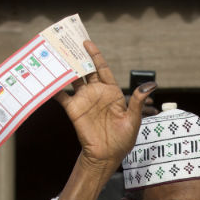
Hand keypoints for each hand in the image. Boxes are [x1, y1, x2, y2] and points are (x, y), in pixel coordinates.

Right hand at [55, 40, 156, 171]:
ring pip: (74, 79)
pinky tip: (48, 79)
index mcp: (112, 92)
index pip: (102, 68)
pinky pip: (62, 96)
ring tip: (57, 54)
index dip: (95, 55)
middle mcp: (97, 93)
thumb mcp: (133, 119)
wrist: (107, 156)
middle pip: (86, 70)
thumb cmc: (123, 139)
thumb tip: (152, 84)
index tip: (87, 43)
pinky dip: (54, 88)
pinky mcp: (74, 110)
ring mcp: (84, 100)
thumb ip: (138, 100)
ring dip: (66, 68)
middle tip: (68, 43)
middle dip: (79, 57)